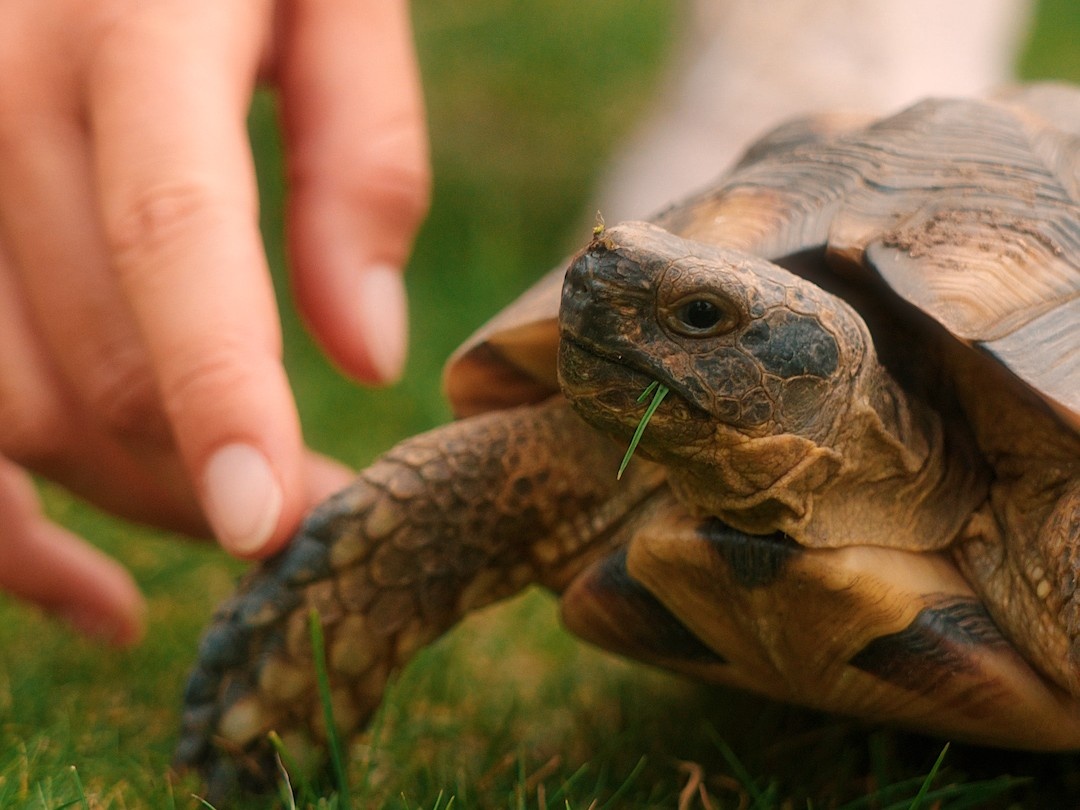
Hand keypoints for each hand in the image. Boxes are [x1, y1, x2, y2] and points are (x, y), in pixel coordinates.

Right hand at [0, 0, 429, 644]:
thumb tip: (366, 356)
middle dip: (207, 471)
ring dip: (122, 502)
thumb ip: (363, 164)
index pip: (168, 231)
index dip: (216, 391)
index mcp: (127, 27)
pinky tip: (83, 583)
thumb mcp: (337, 5)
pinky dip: (0, 521)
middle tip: (310, 511)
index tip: (270, 521)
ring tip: (227, 528)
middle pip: (88, 354)